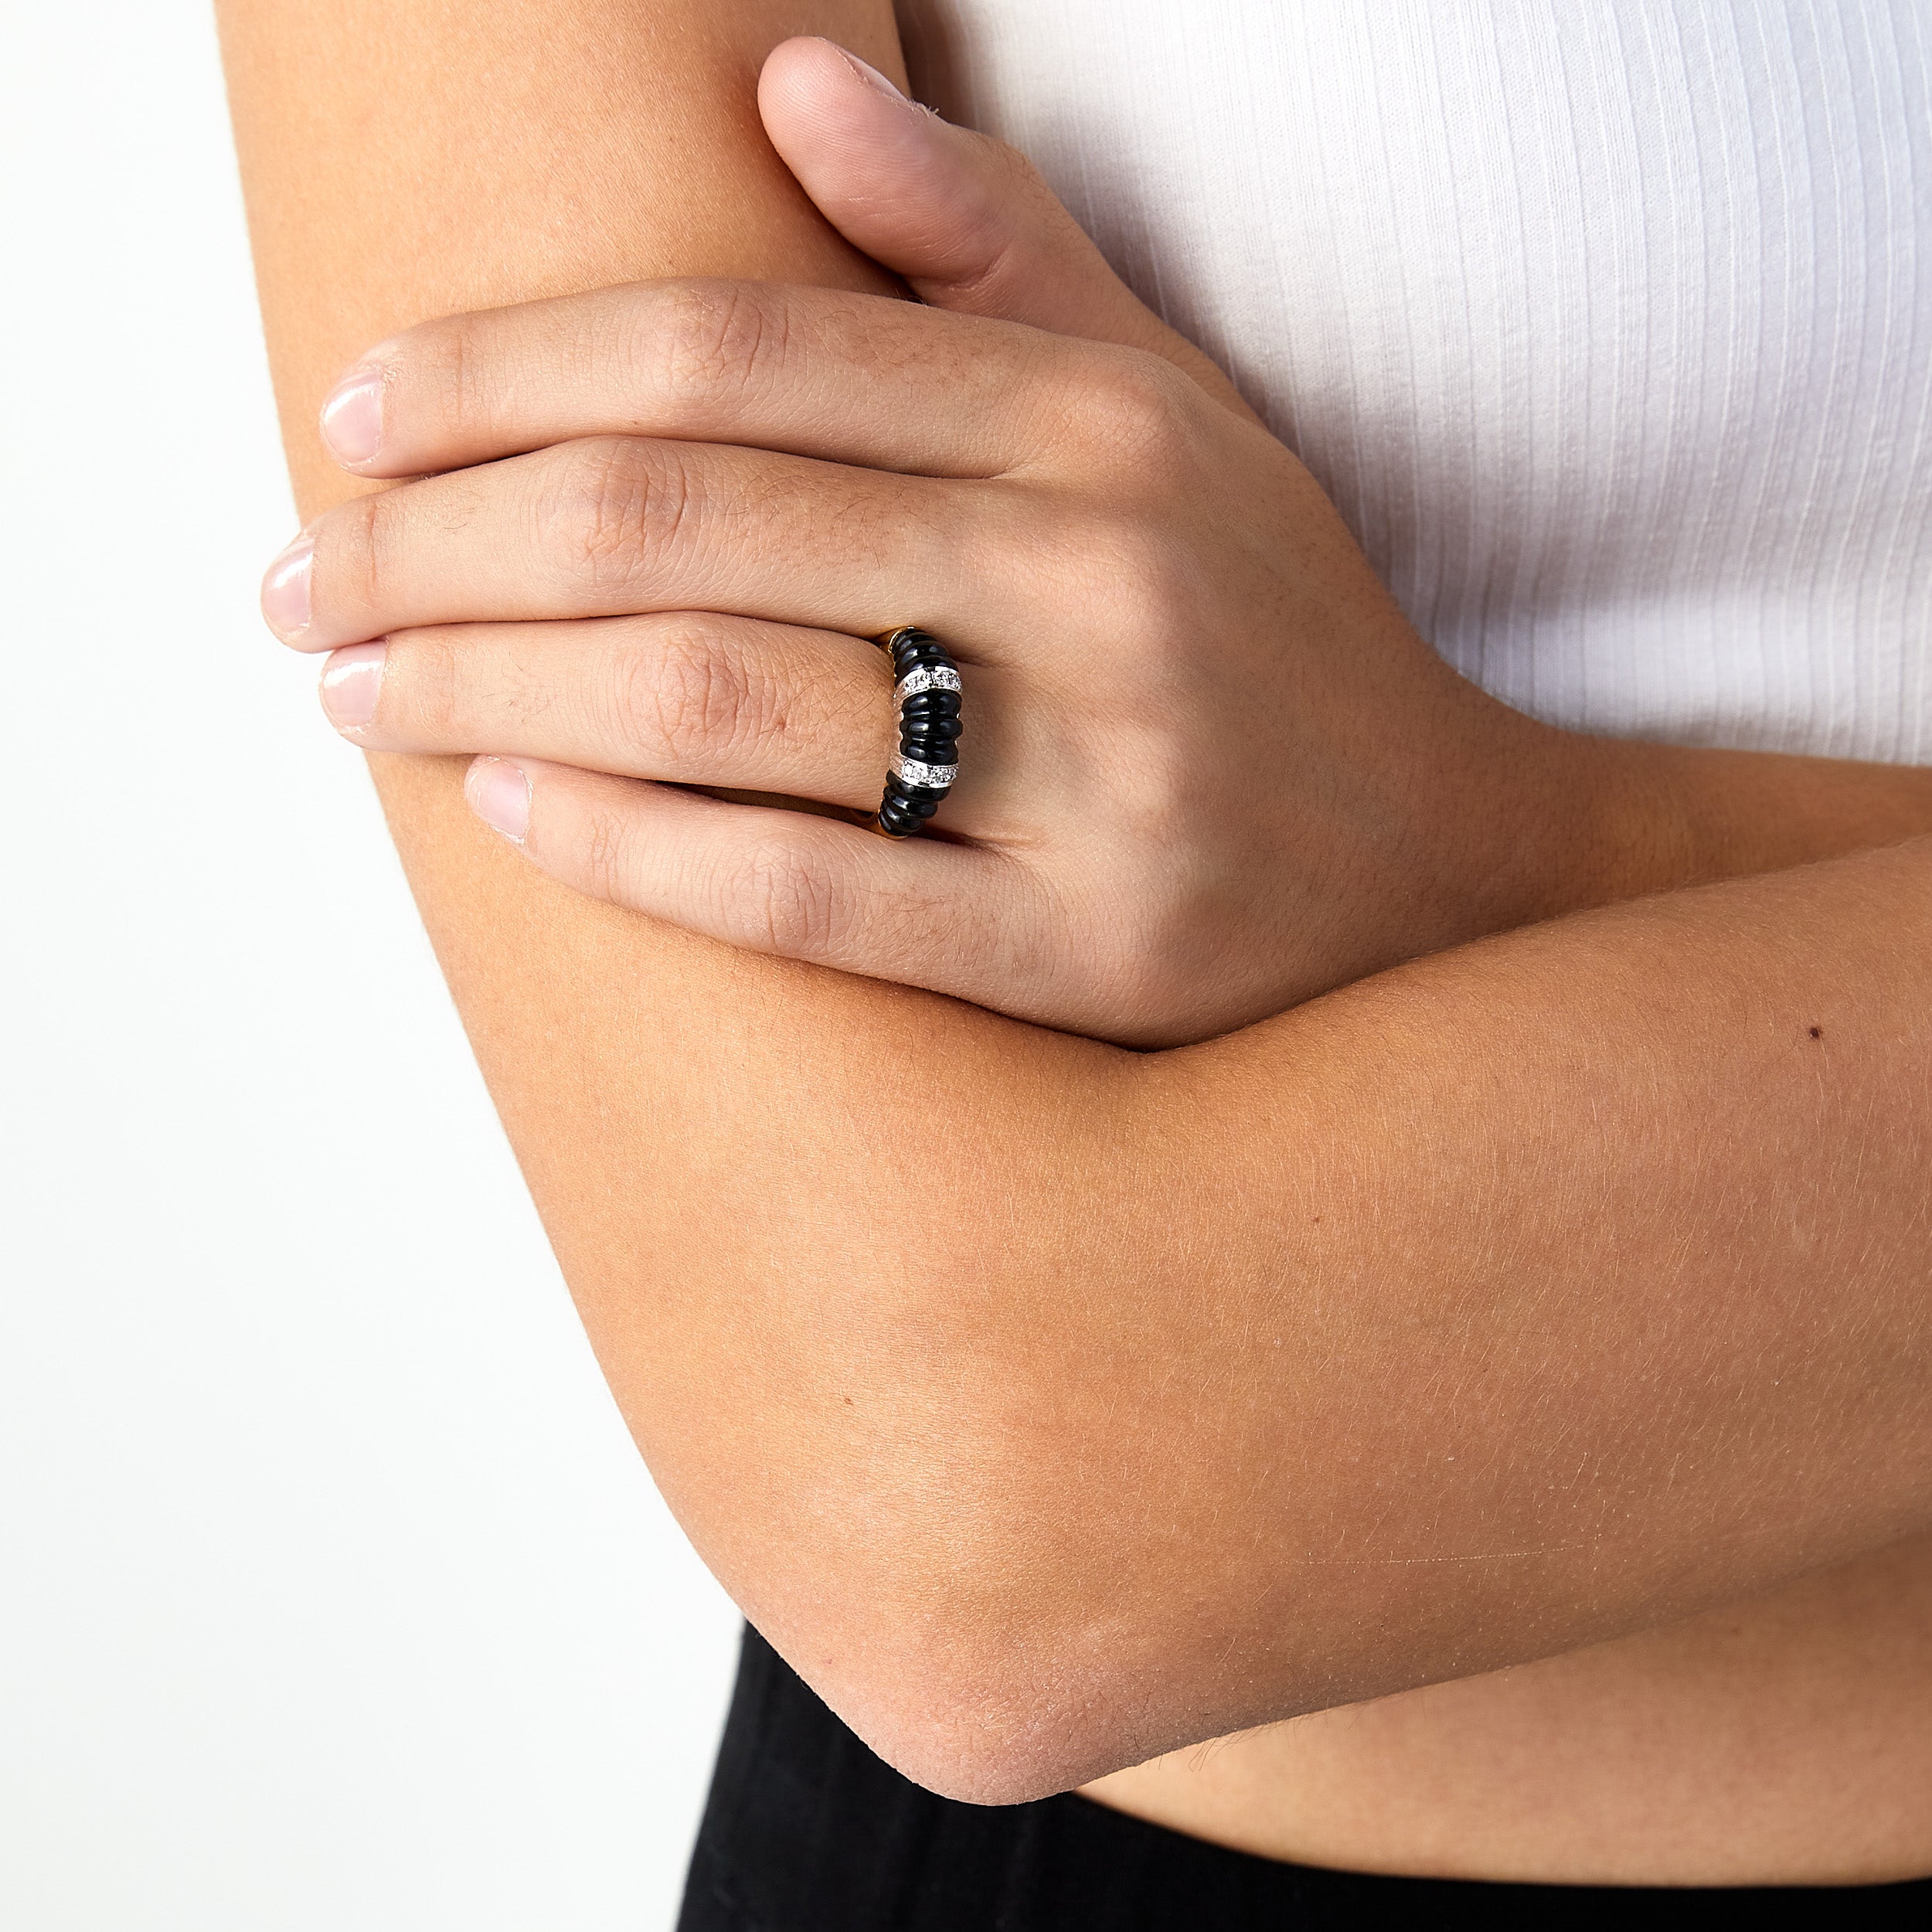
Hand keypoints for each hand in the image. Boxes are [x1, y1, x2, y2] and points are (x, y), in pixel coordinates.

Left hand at [261, 40, 1634, 1045]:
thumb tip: (784, 90)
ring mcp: (1107, 775)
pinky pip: (809, 893)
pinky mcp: (1095, 951)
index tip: (359, 415)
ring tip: (354, 693)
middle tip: (299, 576)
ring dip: (487, 692)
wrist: (1445, 867)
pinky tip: (508, 814)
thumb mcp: (1164, 409)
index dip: (505, 372)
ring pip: (719, 700)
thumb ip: (988, 245)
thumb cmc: (1265, 630)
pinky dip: (628, 848)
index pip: (730, 353)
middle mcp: (1106, 576)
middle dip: (438, 543)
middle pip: (682, 519)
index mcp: (1099, 423)